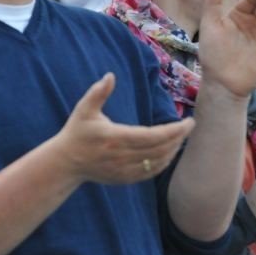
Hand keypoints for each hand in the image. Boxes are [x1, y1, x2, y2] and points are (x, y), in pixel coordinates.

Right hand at [55, 73, 194, 184]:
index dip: (174, 131)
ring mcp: (124, 170)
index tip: (188, 122)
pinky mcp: (124, 178)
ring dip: (173, 150)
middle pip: (160, 150)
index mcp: (115, 137)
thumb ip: (98, 93)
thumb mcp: (84, 109)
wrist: (66, 164)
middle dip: (179, 138)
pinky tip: (169, 152)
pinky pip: (150, 173)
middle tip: (190, 126)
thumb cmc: (77, 132)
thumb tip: (110, 76)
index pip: (153, 136)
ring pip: (157, 162)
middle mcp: (122, 156)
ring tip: (182, 137)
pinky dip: (164, 163)